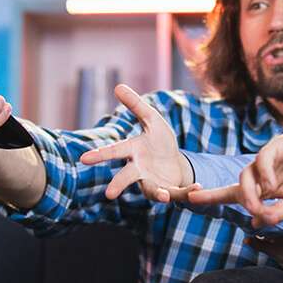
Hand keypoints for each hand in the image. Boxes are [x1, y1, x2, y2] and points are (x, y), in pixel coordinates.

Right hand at [78, 85, 192, 200]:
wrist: (175, 163)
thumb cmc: (159, 141)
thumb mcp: (151, 119)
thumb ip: (136, 105)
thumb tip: (118, 86)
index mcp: (132, 151)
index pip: (114, 151)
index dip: (99, 155)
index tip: (84, 159)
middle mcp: (139, 170)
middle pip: (126, 176)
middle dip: (118, 185)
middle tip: (109, 194)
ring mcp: (153, 182)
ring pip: (152, 191)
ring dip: (158, 194)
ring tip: (164, 197)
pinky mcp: (170, 191)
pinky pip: (177, 194)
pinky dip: (186, 192)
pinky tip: (198, 188)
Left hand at [185, 129, 282, 227]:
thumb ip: (275, 214)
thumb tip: (253, 222)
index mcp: (263, 189)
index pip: (232, 194)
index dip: (211, 197)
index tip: (189, 200)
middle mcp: (261, 174)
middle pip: (237, 186)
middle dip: (235, 199)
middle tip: (250, 211)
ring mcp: (267, 159)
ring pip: (246, 175)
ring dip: (250, 192)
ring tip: (259, 204)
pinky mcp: (276, 146)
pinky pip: (262, 160)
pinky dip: (263, 173)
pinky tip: (271, 184)